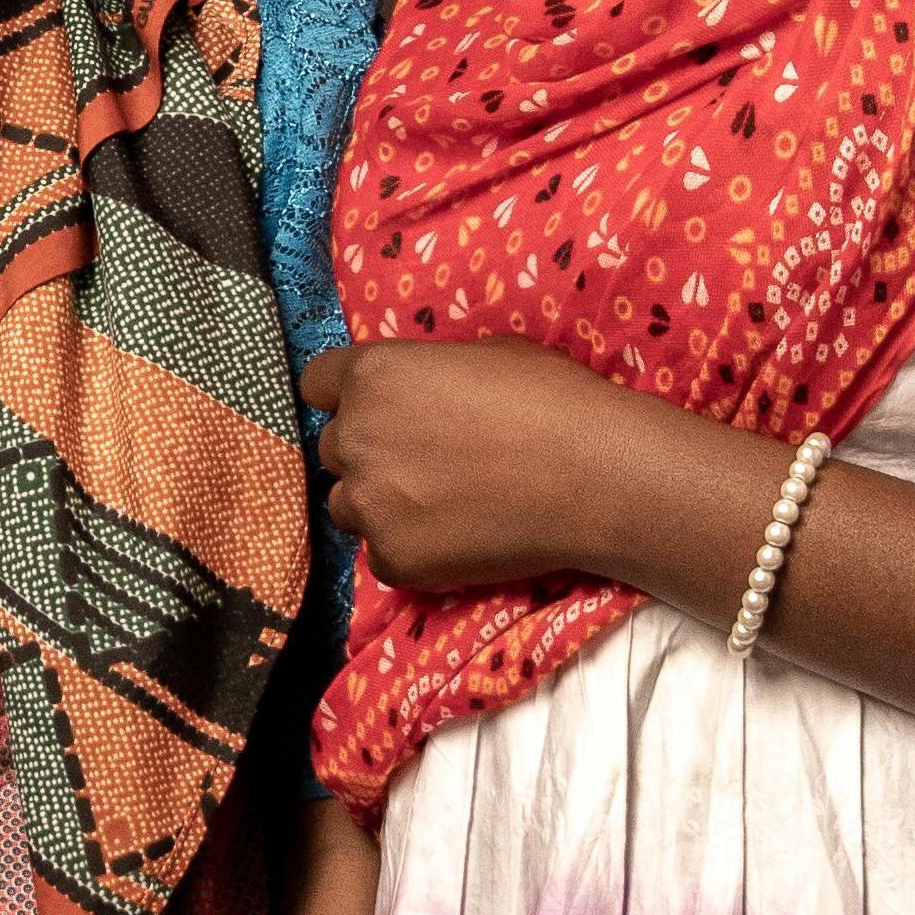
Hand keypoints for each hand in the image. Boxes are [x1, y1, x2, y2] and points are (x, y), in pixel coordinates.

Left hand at [302, 335, 675, 599]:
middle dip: (372, 452)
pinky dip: (412, 549)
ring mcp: (369, 504)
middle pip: (336, 447)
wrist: (596, 477)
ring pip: (350, 505)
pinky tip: (461, 538)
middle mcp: (355, 438)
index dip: (347, 396)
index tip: (378, 410)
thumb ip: (427, 374)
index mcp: (372, 376)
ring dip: (382, 503)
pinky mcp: (392, 559)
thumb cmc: (553, 400)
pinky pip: (382, 553)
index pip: (318, 384)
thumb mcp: (484, 355)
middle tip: (430, 461)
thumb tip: (419, 391)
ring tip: (444, 504)